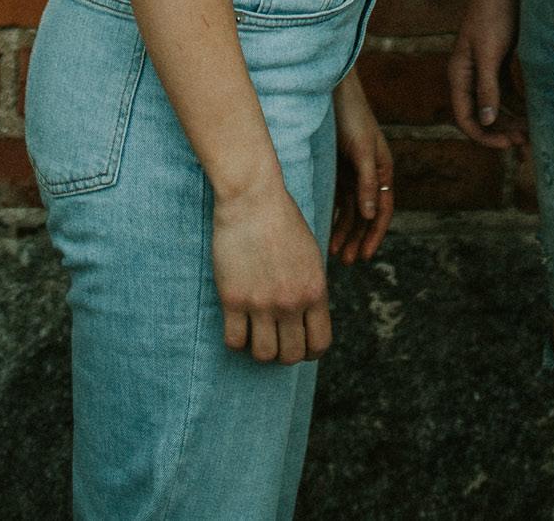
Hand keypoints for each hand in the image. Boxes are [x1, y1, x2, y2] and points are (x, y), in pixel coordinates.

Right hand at [211, 172, 330, 363]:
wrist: (253, 197)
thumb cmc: (282, 220)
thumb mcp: (311, 254)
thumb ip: (312, 288)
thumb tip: (308, 319)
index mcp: (315, 290)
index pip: (320, 344)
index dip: (310, 351)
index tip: (301, 344)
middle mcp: (291, 301)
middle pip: (291, 356)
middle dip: (285, 353)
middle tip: (276, 338)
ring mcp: (261, 302)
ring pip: (263, 355)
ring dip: (260, 349)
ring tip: (256, 332)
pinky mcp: (233, 299)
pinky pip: (234, 341)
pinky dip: (236, 339)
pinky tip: (237, 324)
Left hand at [330, 70, 393, 263]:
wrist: (332, 90)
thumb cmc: (351, 115)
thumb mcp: (362, 148)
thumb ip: (367, 181)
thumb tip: (370, 215)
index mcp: (382, 168)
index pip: (382, 210)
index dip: (374, 235)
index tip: (363, 257)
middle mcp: (370, 173)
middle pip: (366, 214)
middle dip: (358, 239)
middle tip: (345, 262)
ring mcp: (353, 172)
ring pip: (351, 210)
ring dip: (344, 231)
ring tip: (332, 253)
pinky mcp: (337, 168)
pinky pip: (337, 199)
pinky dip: (333, 215)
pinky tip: (323, 228)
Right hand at [449, 0, 526, 149]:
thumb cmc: (495, 10)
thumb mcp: (491, 50)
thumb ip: (487, 86)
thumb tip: (486, 121)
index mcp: (459, 72)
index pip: (466, 117)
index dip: (485, 136)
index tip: (509, 144)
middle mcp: (469, 73)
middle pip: (481, 114)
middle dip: (502, 130)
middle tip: (527, 141)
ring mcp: (485, 66)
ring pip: (496, 104)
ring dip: (512, 119)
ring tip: (533, 131)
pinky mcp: (501, 58)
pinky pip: (508, 90)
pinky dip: (519, 103)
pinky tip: (536, 111)